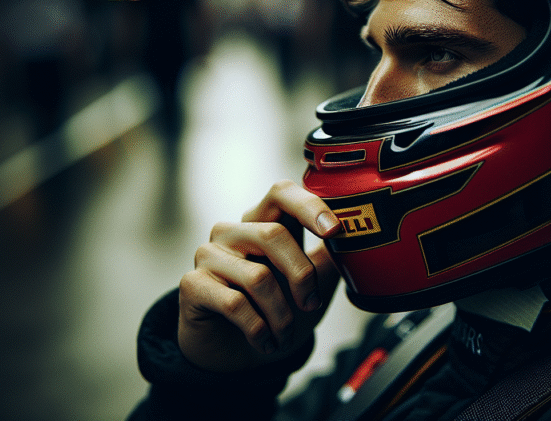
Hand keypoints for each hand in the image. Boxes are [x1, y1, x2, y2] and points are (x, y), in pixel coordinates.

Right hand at [178, 180, 341, 371]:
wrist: (239, 356)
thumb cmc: (276, 311)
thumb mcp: (313, 283)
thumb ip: (330, 256)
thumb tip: (358, 237)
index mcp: (263, 223)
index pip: (281, 193)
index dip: (308, 206)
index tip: (334, 230)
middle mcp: (233, 232)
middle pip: (273, 235)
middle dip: (302, 276)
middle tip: (311, 304)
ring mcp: (208, 255)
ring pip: (257, 276)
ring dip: (281, 314)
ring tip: (285, 335)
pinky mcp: (193, 285)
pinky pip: (235, 303)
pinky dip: (259, 329)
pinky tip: (265, 342)